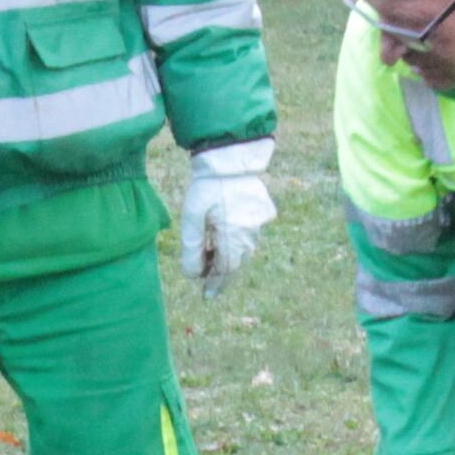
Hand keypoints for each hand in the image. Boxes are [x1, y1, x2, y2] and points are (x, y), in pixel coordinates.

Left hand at [178, 140, 275, 296]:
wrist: (230, 158)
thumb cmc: (206, 187)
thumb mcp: (192, 217)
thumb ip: (191, 248)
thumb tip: (192, 276)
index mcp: (233, 235)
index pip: (226, 269)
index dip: (216, 284)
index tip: (208, 296)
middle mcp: (250, 233)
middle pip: (236, 262)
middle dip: (221, 273)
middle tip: (208, 282)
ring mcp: (259, 222)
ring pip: (244, 249)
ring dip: (229, 257)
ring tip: (211, 257)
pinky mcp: (263, 211)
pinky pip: (250, 234)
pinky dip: (237, 241)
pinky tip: (224, 235)